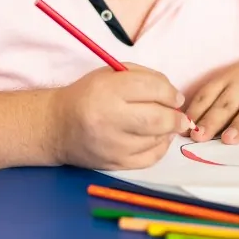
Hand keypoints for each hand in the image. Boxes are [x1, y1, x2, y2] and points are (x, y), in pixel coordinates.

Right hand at [50, 64, 190, 169]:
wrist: (58, 126)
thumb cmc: (88, 95)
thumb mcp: (111, 75)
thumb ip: (144, 78)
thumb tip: (174, 97)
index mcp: (108, 91)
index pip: (151, 89)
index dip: (170, 93)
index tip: (175, 97)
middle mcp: (110, 119)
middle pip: (158, 119)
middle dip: (176, 117)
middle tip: (180, 115)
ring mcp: (113, 145)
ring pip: (156, 139)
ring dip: (167, 131)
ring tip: (164, 124)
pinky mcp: (115, 164)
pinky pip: (150, 158)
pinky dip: (160, 147)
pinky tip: (157, 138)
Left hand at [185, 50, 238, 144]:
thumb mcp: (234, 82)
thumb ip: (215, 103)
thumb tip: (186, 129)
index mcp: (230, 79)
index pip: (209, 94)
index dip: (195, 111)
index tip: (183, 129)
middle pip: (228, 103)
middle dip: (212, 120)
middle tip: (199, 137)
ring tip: (229, 139)